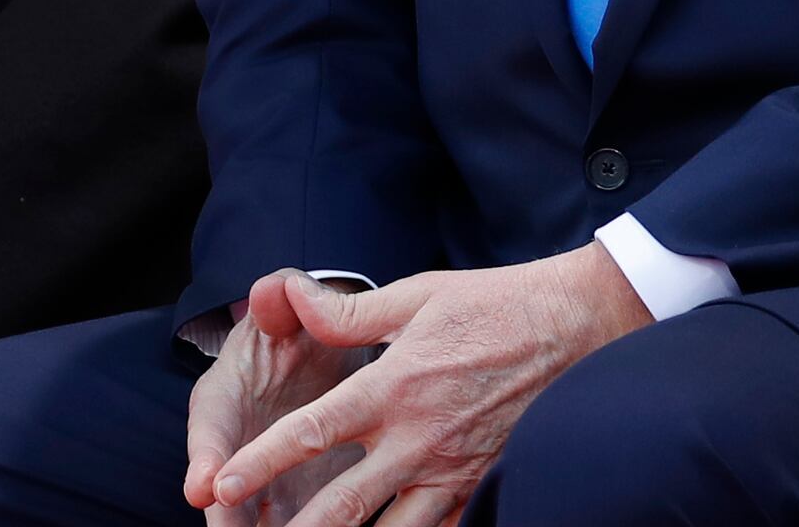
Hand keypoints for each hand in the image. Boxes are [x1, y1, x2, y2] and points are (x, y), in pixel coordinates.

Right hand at [184, 271, 367, 523]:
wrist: (321, 359)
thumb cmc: (295, 333)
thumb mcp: (286, 313)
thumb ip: (280, 304)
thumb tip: (272, 288)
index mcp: (223, 402)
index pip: (209, 431)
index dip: (206, 459)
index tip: (202, 487)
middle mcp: (236, 451)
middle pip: (227, 496)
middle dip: (229, 520)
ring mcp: (267, 481)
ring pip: (261, 520)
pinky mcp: (302, 500)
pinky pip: (305, 524)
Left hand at [191, 244, 649, 526]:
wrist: (576, 325)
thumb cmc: (493, 304)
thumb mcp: (418, 294)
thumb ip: (349, 312)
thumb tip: (291, 300)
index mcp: (394, 386)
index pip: (314, 431)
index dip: (263, 460)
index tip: (222, 485)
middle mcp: (418, 437)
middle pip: (342, 504)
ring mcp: (452, 469)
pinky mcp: (481, 484)